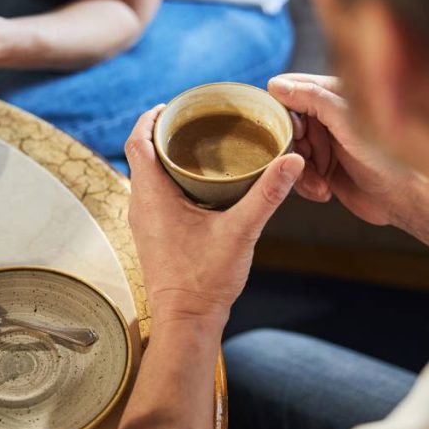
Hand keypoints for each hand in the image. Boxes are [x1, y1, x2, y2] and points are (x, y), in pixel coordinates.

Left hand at [126, 106, 304, 328]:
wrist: (186, 322)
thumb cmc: (205, 281)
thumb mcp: (241, 232)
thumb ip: (266, 195)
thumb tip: (291, 160)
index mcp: (152, 197)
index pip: (137, 142)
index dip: (150, 118)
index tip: (172, 106)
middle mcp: (141, 206)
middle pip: (140, 155)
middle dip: (162, 133)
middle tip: (192, 119)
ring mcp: (144, 222)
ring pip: (146, 176)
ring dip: (164, 156)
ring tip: (195, 143)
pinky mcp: (152, 234)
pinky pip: (152, 194)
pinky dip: (167, 178)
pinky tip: (195, 181)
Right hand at [269, 74, 428, 254]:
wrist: (404, 199)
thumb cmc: (387, 157)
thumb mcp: (347, 122)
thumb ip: (313, 99)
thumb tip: (277, 86)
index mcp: (334, 94)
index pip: (291, 89)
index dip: (285, 110)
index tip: (297, 131)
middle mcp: (326, 116)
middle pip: (285, 124)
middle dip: (292, 145)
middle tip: (307, 159)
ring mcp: (323, 143)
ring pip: (288, 150)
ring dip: (299, 169)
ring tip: (320, 180)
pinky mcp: (322, 169)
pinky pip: (296, 173)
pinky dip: (305, 184)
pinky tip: (324, 190)